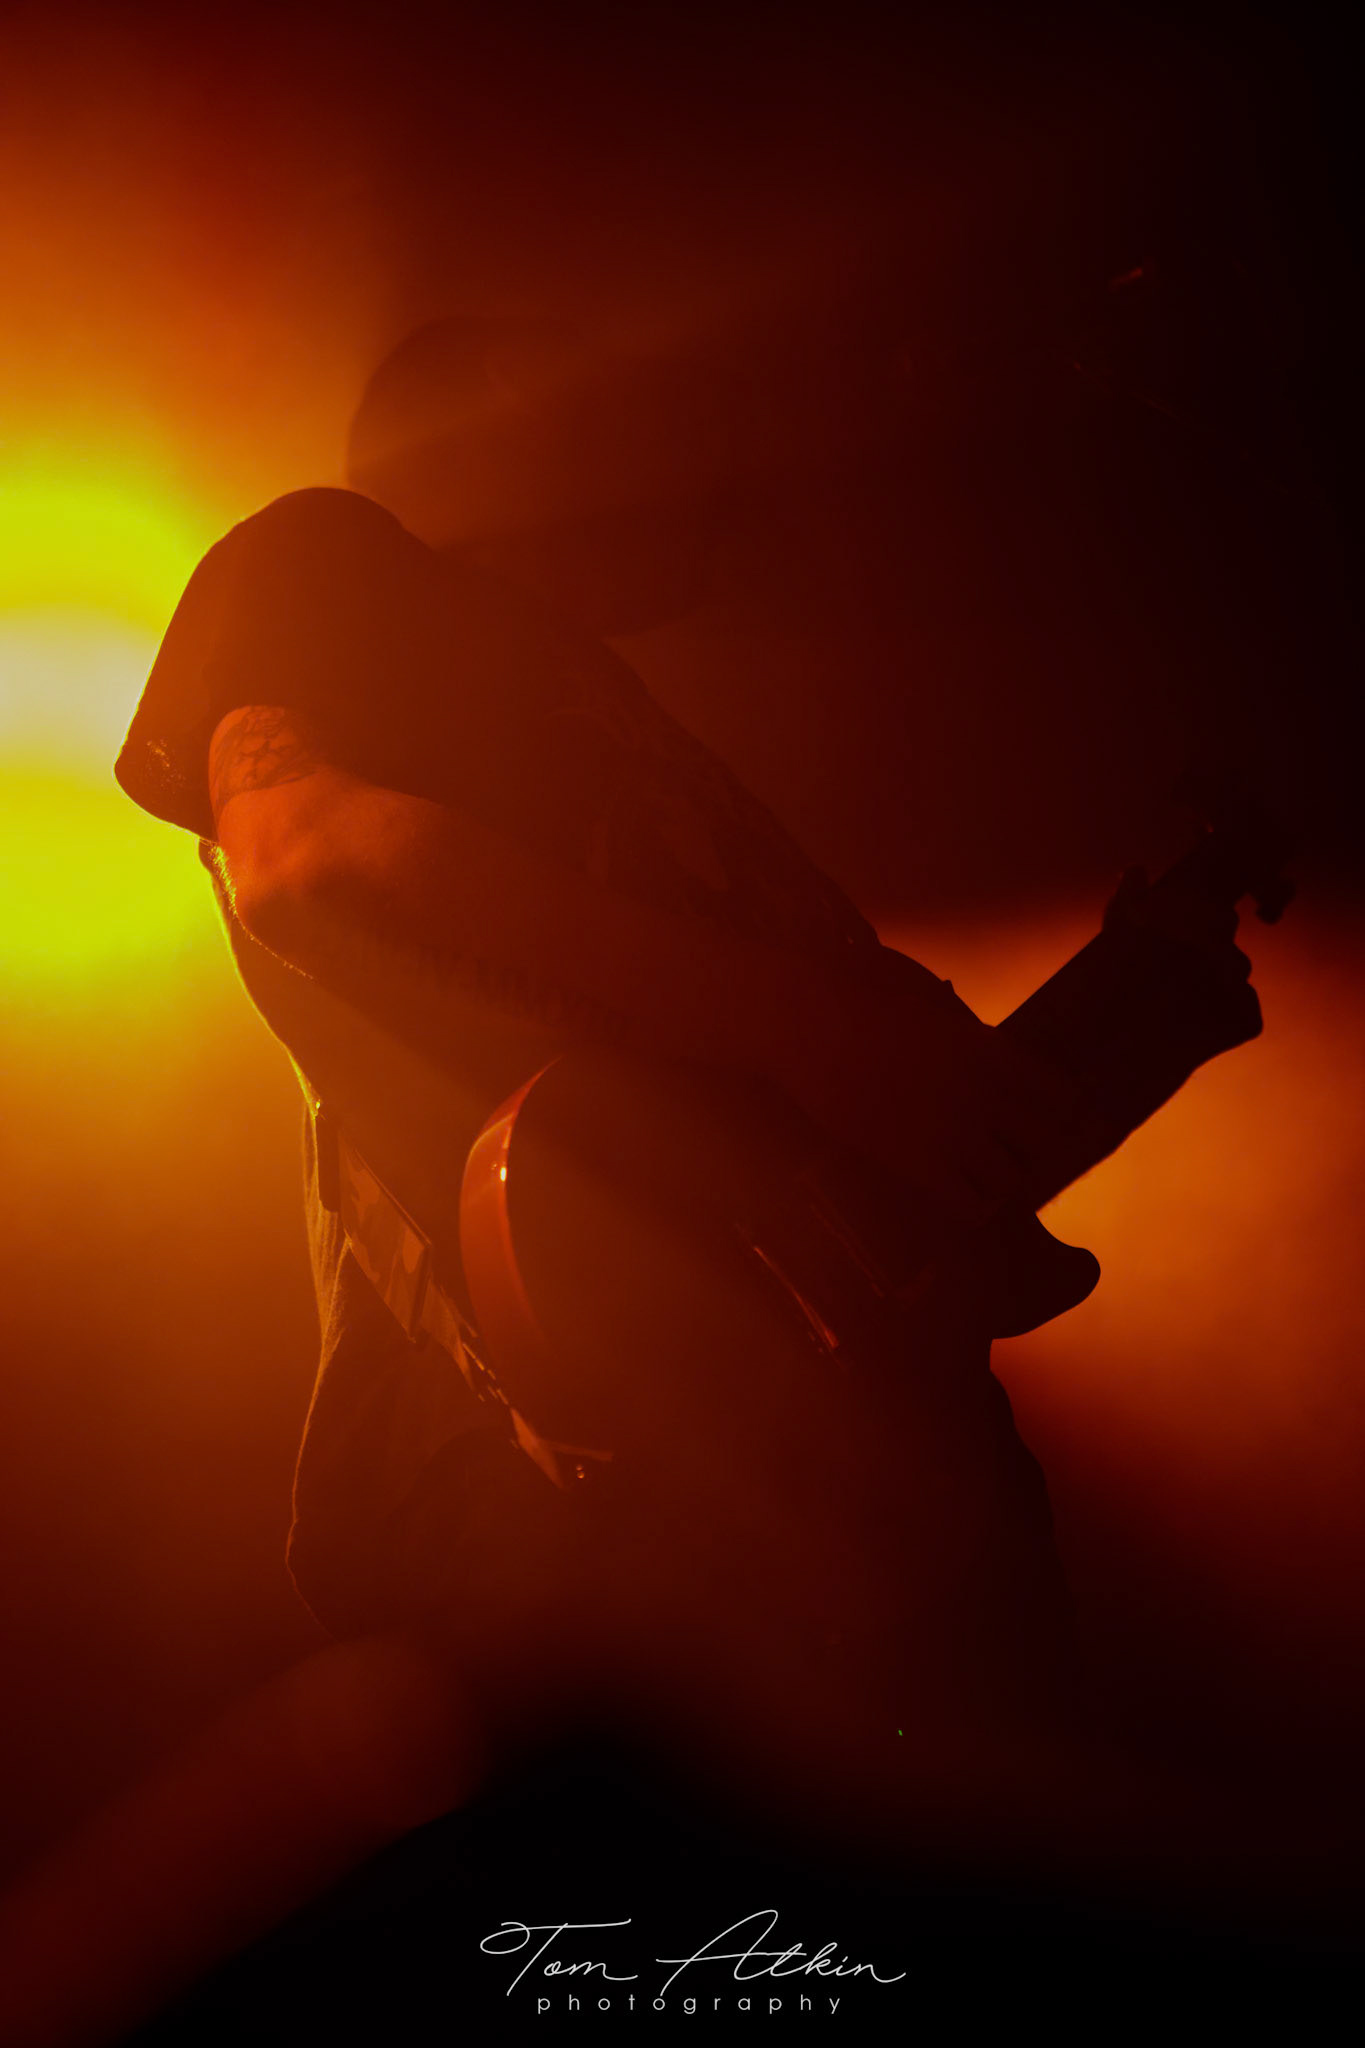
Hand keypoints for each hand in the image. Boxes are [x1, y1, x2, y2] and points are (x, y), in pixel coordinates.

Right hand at [780, 956, 1080, 1225]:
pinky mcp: (916, 1163)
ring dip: (997, 1180)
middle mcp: (983, 1094)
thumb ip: (968, 1035)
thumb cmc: (863, 1004)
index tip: (1031, 1116)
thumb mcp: (933, 1007)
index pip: (1059, 1097)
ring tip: (975, 1175)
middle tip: (1003, 1148)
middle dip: (1027, 1148)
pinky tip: (951, 1192)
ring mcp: (951, 1131)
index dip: (1051, 1112)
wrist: (812, 1027)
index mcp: (991, 1052)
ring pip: (1011, 1180)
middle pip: (1043, 1144)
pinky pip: (971, 1207)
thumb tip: (989, 1053)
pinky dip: (969, 1206)